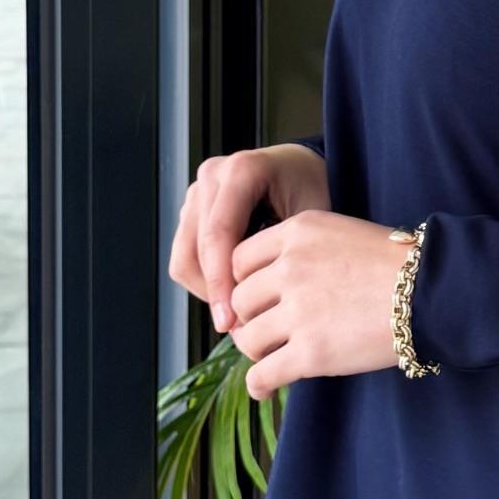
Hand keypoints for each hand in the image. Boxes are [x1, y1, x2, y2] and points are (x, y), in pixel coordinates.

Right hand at [169, 143, 329, 334]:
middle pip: (194, 250)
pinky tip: (235, 294)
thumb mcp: (312, 217)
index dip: (220, 283)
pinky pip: (186, 256)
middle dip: (214, 293)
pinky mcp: (192, 211)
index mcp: (241, 171)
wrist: (302, 170)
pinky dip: (206, 281)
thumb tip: (256, 311)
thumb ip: (284, 254)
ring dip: (207, 290)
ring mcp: (197, 193)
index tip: (229, 322)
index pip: (218, 235)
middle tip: (237, 328)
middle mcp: (212, 177)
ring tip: (239, 314)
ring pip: (184, 257)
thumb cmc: (314, 190)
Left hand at [225, 210, 417, 399]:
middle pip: (239, 300)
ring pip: (247, 338)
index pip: (240, 259)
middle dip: (249, 318)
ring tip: (272, 357)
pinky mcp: (311, 352)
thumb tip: (269, 284)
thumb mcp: (344, 233)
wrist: (436, 292)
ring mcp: (299, 311)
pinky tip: (265, 389)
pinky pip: (263, 374)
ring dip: (256, 351)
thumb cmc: (399, 265)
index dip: (244, 282)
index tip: (258, 299)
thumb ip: (302, 250)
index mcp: (297, 233)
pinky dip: (259, 385)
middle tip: (264, 331)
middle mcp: (290, 268)